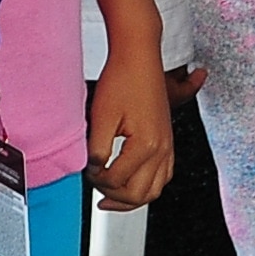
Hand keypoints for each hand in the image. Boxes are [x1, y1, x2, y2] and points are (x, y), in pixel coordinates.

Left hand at [88, 50, 178, 210]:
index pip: (117, 181)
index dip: (96, 180)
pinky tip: (132, 181)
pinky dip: (147, 185)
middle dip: (114, 195)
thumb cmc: (122, 79)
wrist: (139, 58)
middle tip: (96, 185)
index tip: (87, 169)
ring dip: (132, 197)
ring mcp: (168, 146)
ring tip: (111, 195)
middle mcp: (162, 149)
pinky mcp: (168, 141)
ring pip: (154, 190)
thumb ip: (96, 149)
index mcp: (146, 145)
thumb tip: (93, 169)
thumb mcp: (101, 116)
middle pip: (139, 194)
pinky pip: (164, 175)